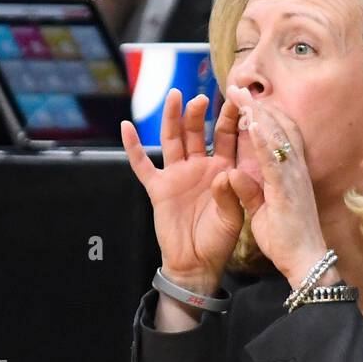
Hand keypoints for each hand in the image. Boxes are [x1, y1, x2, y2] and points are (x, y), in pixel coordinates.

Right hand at [121, 89, 246, 292]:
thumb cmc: (218, 242)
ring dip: (172, 119)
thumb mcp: (232, 219)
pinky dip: (133, 147)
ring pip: (172, 140)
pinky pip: (142, 164)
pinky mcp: (158, 187)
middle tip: (202, 98)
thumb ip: (230, 195)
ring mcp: (177, 175)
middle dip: (199, 114)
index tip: (236, 99)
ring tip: (175, 97)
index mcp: (222, 171)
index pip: (227, 138)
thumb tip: (223, 174)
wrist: (196, 265)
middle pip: (197, 133)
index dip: (230, 119)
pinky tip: (126, 127)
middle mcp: (199, 167)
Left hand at [224, 84, 327, 284]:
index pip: (278, 136)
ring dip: (258, 113)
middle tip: (237, 86)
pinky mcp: (287, 189)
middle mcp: (294, 170)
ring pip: (277, 136)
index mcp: (289, 174)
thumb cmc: (288, 239)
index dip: (262, 115)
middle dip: (258, 105)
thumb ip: (250, 191)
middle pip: (278, 128)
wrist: (306, 261)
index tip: (245, 100)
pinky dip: (263, 139)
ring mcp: (293, 177)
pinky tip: (250, 124)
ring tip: (241, 95)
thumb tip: (234, 175)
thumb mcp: (263, 211)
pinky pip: (273, 159)